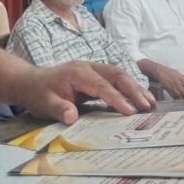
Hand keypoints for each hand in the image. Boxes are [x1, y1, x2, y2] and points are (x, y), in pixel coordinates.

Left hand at [14, 62, 154, 123]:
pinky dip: (129, 89)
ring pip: (119, 75)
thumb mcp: (44, 103)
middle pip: (116, 74)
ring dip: (135, 88)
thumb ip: (59, 109)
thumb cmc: (39, 93)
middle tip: (147, 106)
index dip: (116, 98)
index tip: (130, 111)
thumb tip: (71, 117)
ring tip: (151, 103)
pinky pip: (116, 80)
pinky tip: (140, 100)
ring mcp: (93, 69)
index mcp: (77, 73)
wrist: (31, 82)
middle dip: (133, 90)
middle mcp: (89, 67)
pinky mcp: (96, 76)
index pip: (101, 85)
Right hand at [153, 63, 183, 99]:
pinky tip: (177, 99)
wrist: (160, 71)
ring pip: (179, 95)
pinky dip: (176, 98)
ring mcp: (173, 87)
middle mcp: (178, 83)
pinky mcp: (168, 89)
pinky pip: (173, 96)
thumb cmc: (168, 71)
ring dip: (181, 98)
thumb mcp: (178, 72)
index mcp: (181, 79)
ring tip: (182, 99)